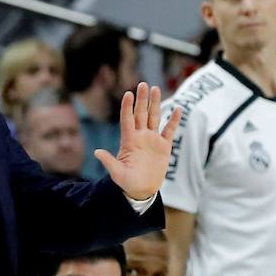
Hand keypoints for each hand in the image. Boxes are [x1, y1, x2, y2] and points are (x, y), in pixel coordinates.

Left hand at [95, 82, 181, 200]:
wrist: (142, 190)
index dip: (127, 107)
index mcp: (129, 140)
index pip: (128, 119)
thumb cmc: (127, 182)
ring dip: (156, 104)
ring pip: (154, 117)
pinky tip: (177, 109)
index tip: (127, 93)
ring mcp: (152, 140)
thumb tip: (97, 152)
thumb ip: (109, 162)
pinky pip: (169, 130)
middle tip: (143, 84)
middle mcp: (140, 136)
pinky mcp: (164, 146)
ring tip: (156, 88)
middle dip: (142, 99)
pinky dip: (173, 120)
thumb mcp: (117, 173)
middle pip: (141, 114)